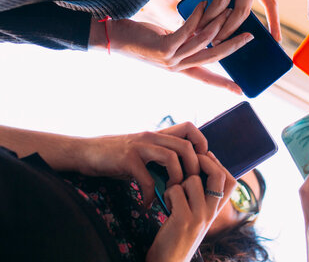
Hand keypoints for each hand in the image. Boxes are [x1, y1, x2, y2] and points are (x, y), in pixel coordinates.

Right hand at [76, 122, 206, 207]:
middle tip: (189, 186)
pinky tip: (147, 203)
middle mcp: (152, 136)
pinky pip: (147, 178)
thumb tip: (181, 173)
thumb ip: (160, 156)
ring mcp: (140, 146)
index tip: (199, 163)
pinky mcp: (127, 158)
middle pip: (186, 146)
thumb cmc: (116, 156)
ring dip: (176, 180)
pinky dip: (150, 194)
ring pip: (172, 158)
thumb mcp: (142, 151)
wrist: (85, 152)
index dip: (200, 143)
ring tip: (171, 194)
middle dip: (193, 168)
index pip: (189, 128)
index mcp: (158, 134)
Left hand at [91, 1, 253, 93]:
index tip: (242, 91)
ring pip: (204, 42)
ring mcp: (171, 59)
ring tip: (226, 10)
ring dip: (217, 24)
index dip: (225, 84)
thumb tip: (206, 31)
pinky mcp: (164, 48)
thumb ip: (187, 40)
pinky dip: (197, 16)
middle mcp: (178, 67)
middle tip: (249, 36)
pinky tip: (202, 4)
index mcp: (180, 68)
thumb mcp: (169, 41)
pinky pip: (187, 30)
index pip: (208, 78)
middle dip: (233, 46)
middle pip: (213, 58)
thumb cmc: (141, 38)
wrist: (113, 39)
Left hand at [147, 152, 236, 261]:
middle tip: (189, 161)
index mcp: (216, 211)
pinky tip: (166, 204)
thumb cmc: (178, 236)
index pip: (231, 181)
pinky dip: (168, 192)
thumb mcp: (196, 217)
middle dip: (203, 162)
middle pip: (218, 175)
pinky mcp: (184, 219)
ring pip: (193, 179)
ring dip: (179, 181)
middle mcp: (212, 213)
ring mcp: (200, 216)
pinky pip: (177, 190)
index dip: (220, 164)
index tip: (206, 156)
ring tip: (173, 192)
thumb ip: (201, 198)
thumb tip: (198, 169)